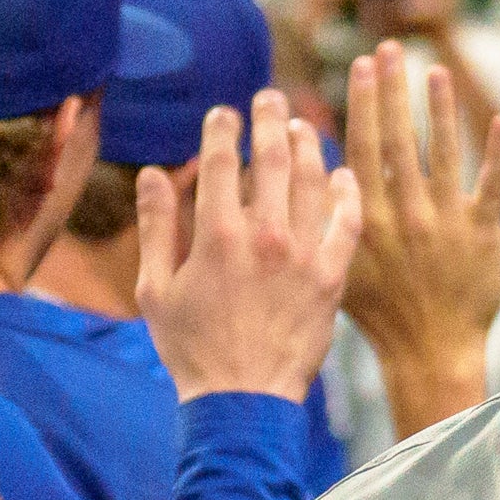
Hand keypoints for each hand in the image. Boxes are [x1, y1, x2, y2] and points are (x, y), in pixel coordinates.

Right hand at [138, 86, 365, 402]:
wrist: (243, 400)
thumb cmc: (192, 348)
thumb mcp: (155, 289)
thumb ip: (156, 226)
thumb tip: (153, 173)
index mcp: (215, 235)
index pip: (218, 161)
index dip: (221, 128)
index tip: (224, 112)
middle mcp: (263, 236)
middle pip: (270, 158)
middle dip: (268, 119)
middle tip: (269, 99)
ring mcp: (303, 255)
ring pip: (311, 181)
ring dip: (308, 145)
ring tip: (303, 126)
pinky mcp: (332, 277)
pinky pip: (346, 223)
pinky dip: (346, 193)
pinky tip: (344, 173)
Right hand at [340, 41, 499, 433]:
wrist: (428, 352)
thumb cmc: (378, 315)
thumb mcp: (340, 266)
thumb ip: (329, 219)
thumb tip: (313, 172)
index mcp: (365, 218)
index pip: (361, 147)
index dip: (362, 103)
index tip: (361, 66)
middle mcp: (403, 213)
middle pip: (398, 138)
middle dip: (393, 88)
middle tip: (390, 48)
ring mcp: (443, 221)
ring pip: (443, 152)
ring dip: (440, 107)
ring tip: (435, 70)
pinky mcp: (480, 234)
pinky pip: (490, 184)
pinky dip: (498, 152)